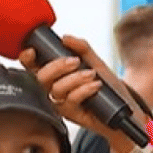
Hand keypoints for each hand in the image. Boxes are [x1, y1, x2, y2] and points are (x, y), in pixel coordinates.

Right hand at [19, 36, 139, 136]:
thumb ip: (82, 49)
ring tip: (92, 74)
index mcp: (57, 74)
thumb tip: (65, 38)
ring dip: (75, 78)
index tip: (32, 51)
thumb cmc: (109, 88)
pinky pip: (70, 100)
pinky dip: (83, 90)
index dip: (27, 58)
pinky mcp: (70, 115)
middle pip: (41, 78)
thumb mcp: (97, 63)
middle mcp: (55, 89)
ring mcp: (61, 103)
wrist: (125, 111)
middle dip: (57, 66)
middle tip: (75, 61)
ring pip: (56, 89)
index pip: (34, 66)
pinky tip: (96, 86)